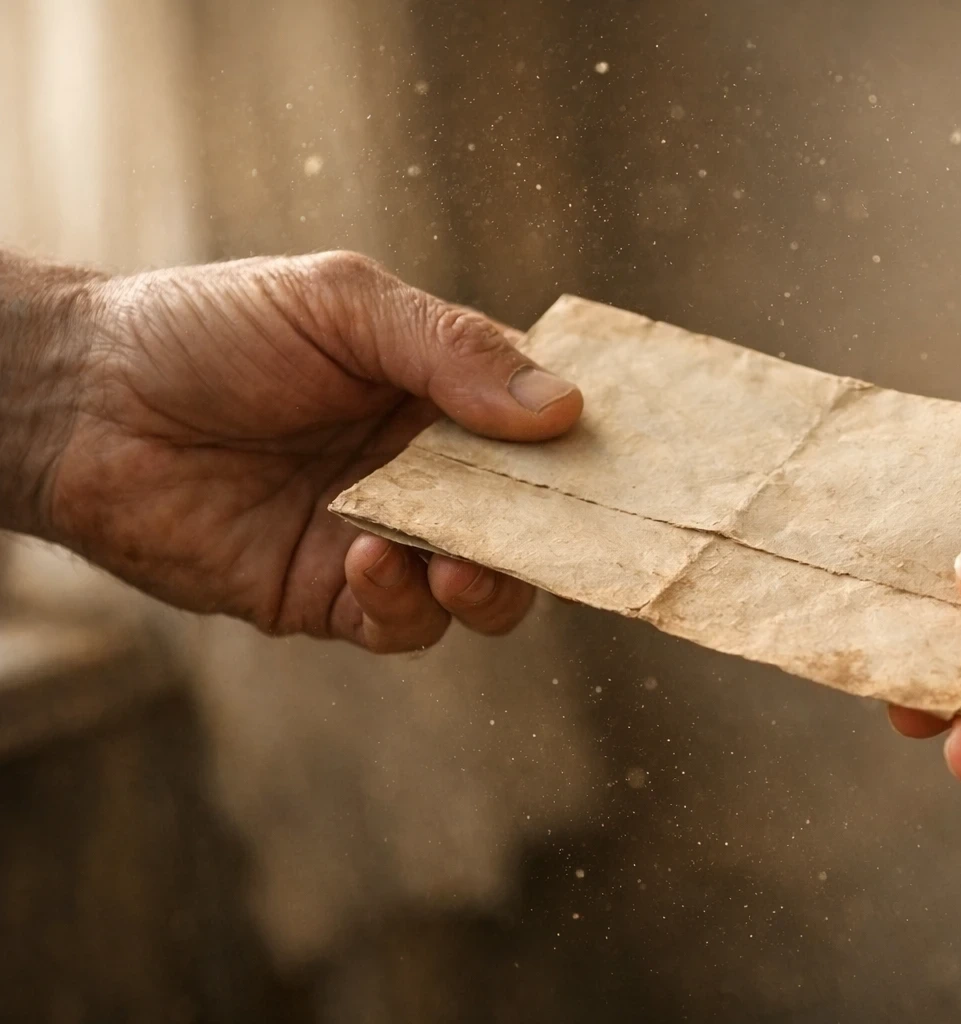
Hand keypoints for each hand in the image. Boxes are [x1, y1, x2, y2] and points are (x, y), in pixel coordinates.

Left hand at [3, 250, 580, 651]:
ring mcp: (383, 538)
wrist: (83, 401)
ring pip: (480, 589)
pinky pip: (399, 624)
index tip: (627, 472)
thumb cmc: (208, 329)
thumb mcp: (342, 305)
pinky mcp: (326, 596)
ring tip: (458, 564)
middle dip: (551, 539)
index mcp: (441, 396)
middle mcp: (426, 473)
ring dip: (488, 584)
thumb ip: (451, 351)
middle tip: (557, 538)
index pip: (543, 434)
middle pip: (528, 524)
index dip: (586, 455)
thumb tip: (565, 412)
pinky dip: (404, 605)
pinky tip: (370, 560)